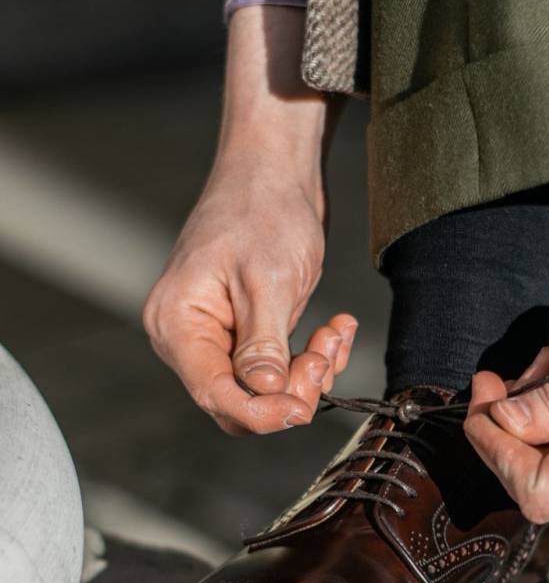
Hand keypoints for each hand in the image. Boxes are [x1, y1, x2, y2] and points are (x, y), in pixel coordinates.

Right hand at [144, 157, 355, 434]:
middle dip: (290, 390)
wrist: (275, 168)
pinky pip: (281, 369)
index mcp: (178, 325)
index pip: (215, 396)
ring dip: (309, 372)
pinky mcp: (249, 333)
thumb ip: (263, 343)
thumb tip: (264, 392)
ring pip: (267, 390)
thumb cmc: (262, 209)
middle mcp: (191, 338)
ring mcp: (219, 337)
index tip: (303, 408)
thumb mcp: (267, 279)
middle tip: (324, 355)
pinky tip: (335, 328)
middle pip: (241, 402)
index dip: (262, 414)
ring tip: (334, 332)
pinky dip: (313, 358)